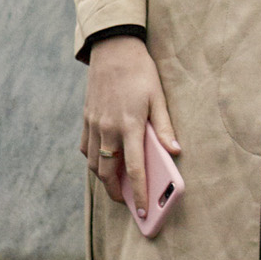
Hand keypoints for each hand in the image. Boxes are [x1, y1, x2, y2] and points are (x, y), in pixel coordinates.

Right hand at [82, 35, 180, 207]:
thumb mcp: (159, 97)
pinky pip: (86, 148)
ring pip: (94, 163)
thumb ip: (165, 127)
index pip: (135, 168)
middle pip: (107, 173)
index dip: (139, 193)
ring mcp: (93, 124)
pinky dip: (94, 159)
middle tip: (128, 202)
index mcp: (130, 125)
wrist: (112, 48)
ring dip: (104, 178)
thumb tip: (175, 151)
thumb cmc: (140, 72)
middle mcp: (107, 128)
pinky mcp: (85, 118)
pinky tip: (104, 161)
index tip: (141, 210)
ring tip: (116, 185)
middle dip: (116, 192)